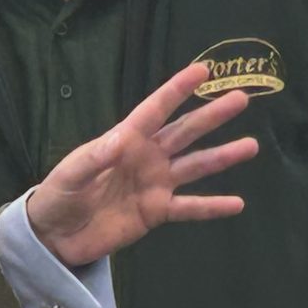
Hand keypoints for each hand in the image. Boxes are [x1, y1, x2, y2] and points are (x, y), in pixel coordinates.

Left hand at [26, 62, 258, 267]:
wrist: (55, 237)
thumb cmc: (58, 196)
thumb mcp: (70, 174)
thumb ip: (95, 157)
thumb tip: (121, 139)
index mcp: (125, 140)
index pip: (155, 110)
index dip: (178, 89)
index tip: (203, 70)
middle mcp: (147, 157)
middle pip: (185, 132)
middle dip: (212, 116)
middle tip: (242, 98)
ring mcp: (155, 184)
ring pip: (195, 167)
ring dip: (222, 157)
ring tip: (251, 146)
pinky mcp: (156, 212)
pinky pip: (189, 208)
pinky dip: (212, 207)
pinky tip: (237, 204)